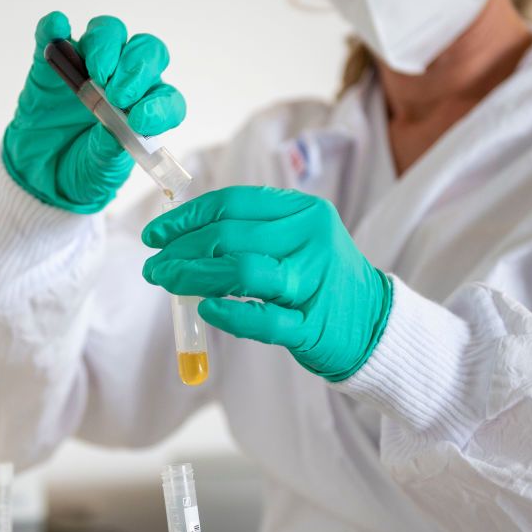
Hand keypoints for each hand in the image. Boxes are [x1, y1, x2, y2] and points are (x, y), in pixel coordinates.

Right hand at [2, 12, 185, 212]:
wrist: (41, 174)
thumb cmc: (82, 170)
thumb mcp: (98, 174)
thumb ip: (107, 154)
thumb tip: (112, 133)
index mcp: (145, 112)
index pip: (167, 99)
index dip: (160, 106)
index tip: (139, 120)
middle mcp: (124, 82)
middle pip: (145, 53)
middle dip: (137, 68)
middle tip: (118, 95)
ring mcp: (89, 67)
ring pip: (110, 34)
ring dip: (107, 47)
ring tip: (96, 76)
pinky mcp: (56, 62)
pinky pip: (57, 34)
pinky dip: (56, 28)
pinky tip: (56, 31)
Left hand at [142, 187, 392, 380]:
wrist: (375, 323)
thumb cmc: (320, 279)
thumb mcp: (296, 241)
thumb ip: (249, 234)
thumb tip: (181, 239)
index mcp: (304, 212)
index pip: (233, 205)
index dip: (187, 218)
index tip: (157, 234)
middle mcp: (311, 241)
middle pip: (230, 237)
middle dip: (182, 251)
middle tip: (156, 266)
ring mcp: (313, 283)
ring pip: (242, 272)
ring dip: (193, 277)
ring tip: (167, 283)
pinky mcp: (312, 326)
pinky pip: (263, 319)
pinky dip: (230, 314)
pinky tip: (205, 309)